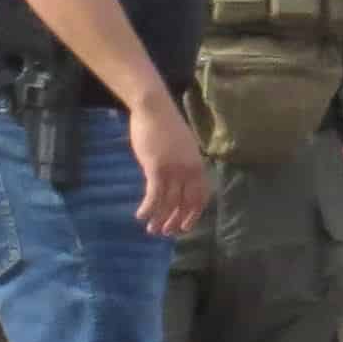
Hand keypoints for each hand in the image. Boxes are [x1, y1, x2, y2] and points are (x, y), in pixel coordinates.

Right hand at [126, 90, 210, 236]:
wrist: (154, 109)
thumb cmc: (166, 126)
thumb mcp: (182, 148)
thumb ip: (183, 165)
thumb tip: (177, 183)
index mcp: (198, 165)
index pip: (201, 196)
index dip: (193, 214)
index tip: (185, 226)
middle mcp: (190, 171)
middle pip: (186, 203)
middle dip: (176, 221)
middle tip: (166, 233)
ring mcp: (174, 170)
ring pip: (169, 202)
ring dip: (161, 219)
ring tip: (152, 230)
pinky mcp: (157, 168)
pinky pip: (154, 195)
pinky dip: (148, 208)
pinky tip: (141, 215)